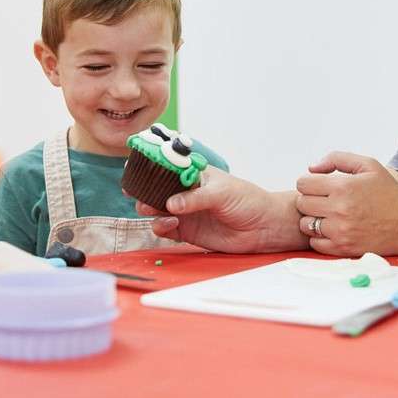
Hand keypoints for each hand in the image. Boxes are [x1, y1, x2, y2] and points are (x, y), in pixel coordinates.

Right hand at [134, 167, 307, 252]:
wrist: (263, 227)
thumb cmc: (247, 200)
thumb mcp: (222, 192)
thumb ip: (196, 198)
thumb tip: (171, 204)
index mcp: (193, 174)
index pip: (167, 166)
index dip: (149, 166)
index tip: (134, 167)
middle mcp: (185, 192)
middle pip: (155, 189)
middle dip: (144, 190)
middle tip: (138, 194)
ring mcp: (185, 212)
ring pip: (156, 209)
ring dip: (149, 209)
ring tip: (153, 209)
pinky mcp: (187, 231)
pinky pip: (165, 229)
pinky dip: (161, 227)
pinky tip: (170, 224)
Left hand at [294, 152, 397, 256]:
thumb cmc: (388, 193)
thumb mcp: (368, 165)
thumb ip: (337, 159)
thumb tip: (312, 167)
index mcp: (343, 187)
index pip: (303, 184)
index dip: (309, 183)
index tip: (319, 187)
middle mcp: (338, 210)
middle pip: (302, 204)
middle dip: (310, 200)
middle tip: (324, 201)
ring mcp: (340, 231)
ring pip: (305, 224)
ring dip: (313, 219)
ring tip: (328, 216)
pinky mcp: (342, 248)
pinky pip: (315, 243)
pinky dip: (319, 237)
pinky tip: (332, 229)